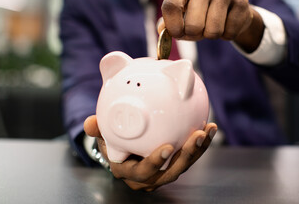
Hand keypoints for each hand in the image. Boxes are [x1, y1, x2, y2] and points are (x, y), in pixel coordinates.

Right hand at [84, 115, 216, 190]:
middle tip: (197, 136)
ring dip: (198, 149)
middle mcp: (148, 176)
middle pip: (170, 171)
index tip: (167, 148)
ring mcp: (162, 171)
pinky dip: (199, 143)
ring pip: (183, 164)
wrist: (122, 147)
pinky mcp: (174, 163)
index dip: (155, 163)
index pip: (143, 172)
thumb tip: (90, 123)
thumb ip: (97, 128)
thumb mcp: (102, 134)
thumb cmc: (112, 140)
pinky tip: (208, 127)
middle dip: (187, 156)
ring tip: (207, 130)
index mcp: (129, 170)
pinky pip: (189, 155)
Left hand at [158, 0, 264, 52]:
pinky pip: (229, 33)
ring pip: (213, 31)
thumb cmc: (199, 15)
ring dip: (210, 36)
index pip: (171, 5)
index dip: (172, 26)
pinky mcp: (240, 2)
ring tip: (211, 27)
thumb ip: (168, 25)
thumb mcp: (180, 18)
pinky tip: (226, 25)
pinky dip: (226, 36)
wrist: (228, 11)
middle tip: (197, 30)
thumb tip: (162, 30)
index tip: (177, 34)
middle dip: (194, 35)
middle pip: (193, 25)